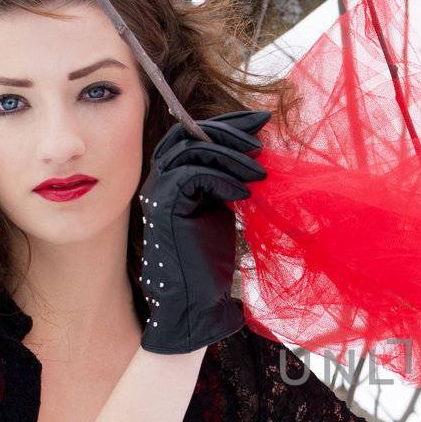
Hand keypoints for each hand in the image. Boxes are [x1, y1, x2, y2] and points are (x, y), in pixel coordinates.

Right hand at [138, 108, 270, 354]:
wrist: (196, 302)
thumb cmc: (209, 261)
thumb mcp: (221, 210)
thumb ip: (225, 180)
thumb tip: (253, 152)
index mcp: (172, 177)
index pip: (193, 133)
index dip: (227, 121)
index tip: (261, 119)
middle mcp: (160, 180)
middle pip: (189, 133)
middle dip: (229, 128)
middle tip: (263, 134)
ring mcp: (158, 192)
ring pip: (192, 149)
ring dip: (231, 155)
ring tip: (260, 171)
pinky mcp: (164, 206)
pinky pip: (193, 174)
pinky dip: (222, 178)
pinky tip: (244, 193)